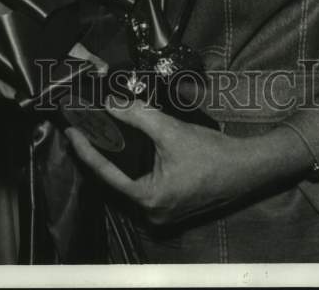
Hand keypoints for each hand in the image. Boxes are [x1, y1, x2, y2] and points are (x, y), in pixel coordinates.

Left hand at [65, 97, 313, 225]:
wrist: (247, 168)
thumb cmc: (212, 153)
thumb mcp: (171, 131)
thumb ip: (139, 116)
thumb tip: (112, 103)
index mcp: (148, 199)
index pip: (106, 174)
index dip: (86, 151)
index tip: (71, 131)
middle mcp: (151, 213)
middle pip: (114, 181)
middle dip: (98, 154)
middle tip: (83, 129)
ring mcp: (161, 214)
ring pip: (128, 184)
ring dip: (115, 161)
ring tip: (99, 135)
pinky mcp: (171, 208)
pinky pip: (142, 187)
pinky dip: (131, 168)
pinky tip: (125, 149)